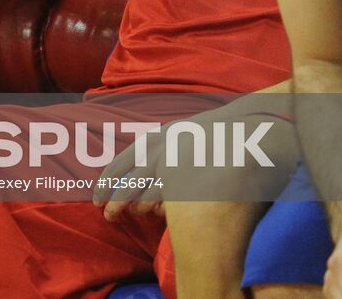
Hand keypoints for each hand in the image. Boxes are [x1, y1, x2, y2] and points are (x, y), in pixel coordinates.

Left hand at [92, 106, 298, 222]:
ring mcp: (179, 165)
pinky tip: (157, 216)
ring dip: (136, 208)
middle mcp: (162, 151)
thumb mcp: (177, 135)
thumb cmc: (207, 132)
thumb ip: (159, 151)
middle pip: (130, 183)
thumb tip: (141, 172)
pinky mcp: (195, 178)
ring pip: (149, 194)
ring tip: (129, 217)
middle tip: (106, 216)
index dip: (106, 182)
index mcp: (154, 140)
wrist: (245, 124)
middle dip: (115, 202)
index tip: (96, 198)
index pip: (121, 163)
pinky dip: (162, 209)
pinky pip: (172, 200)